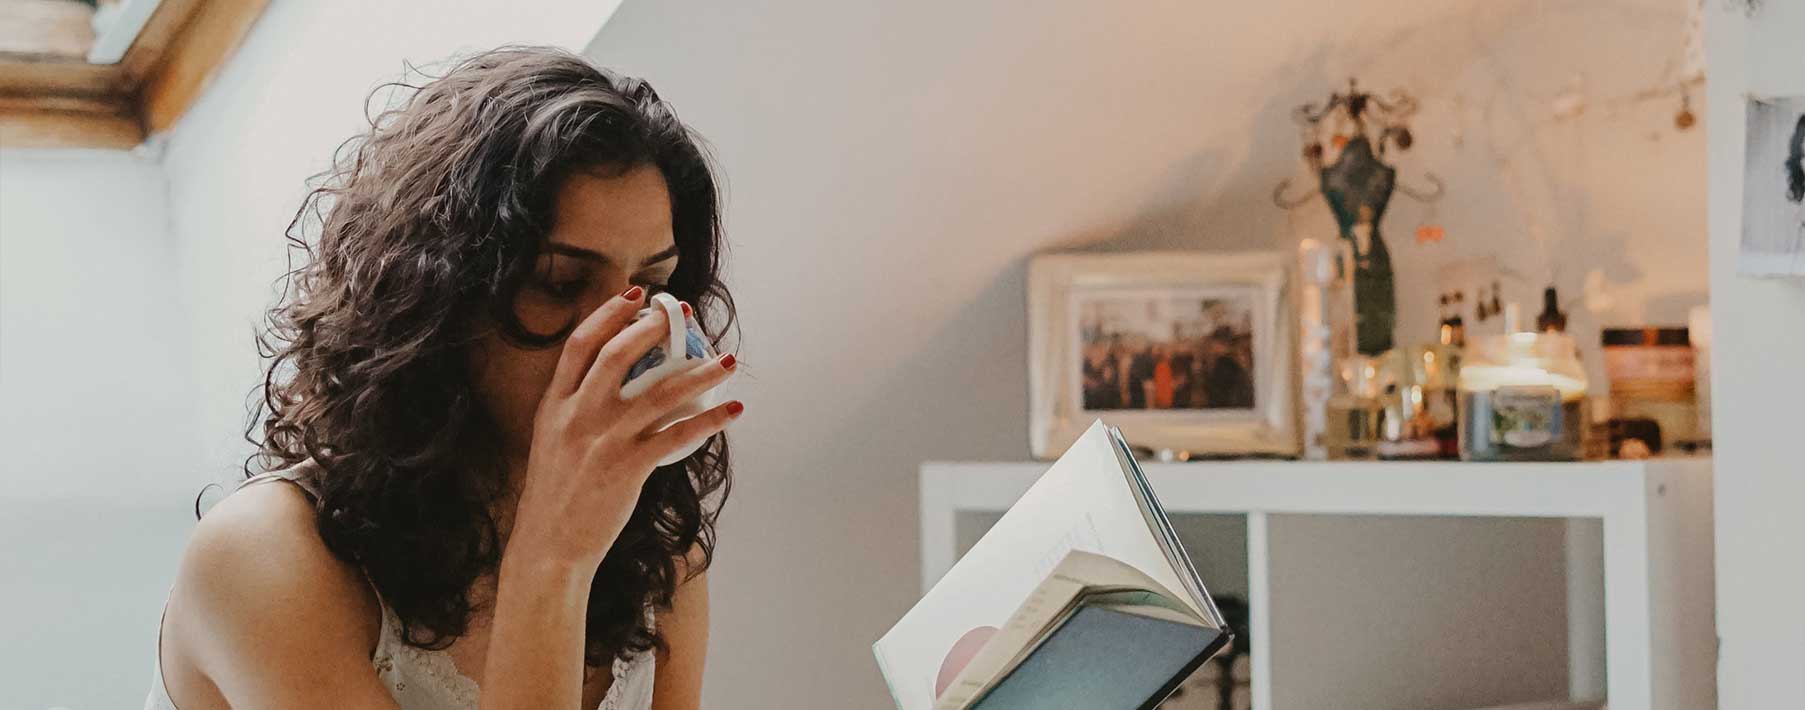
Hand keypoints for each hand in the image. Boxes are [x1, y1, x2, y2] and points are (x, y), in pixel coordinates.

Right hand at [507, 287, 741, 570]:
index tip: (636, 296)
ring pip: (660, 393)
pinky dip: (710, 421)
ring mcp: (603, 440)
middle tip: (684, 315)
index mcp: (555, 405)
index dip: (608, 314)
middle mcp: (578, 415)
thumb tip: (615, 383)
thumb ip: (575, 408)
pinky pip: (678, 435)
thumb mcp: (551, 440)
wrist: (549, 545)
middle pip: (618, 356)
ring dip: (700, 373)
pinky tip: (733, 411)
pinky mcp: (628, 467)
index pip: (580, 345)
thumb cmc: (555, 494)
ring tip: (727, 360)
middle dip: (654, 329)